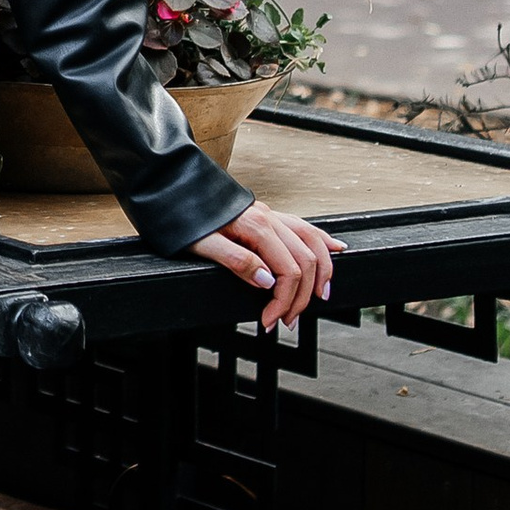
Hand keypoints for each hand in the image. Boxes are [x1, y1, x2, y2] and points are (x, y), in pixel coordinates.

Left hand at [192, 200, 341, 333]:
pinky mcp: (267, 216)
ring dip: (321, 271)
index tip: (269, 320)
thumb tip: (268, 281)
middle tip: (288, 320)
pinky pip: (304, 228)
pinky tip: (336, 249)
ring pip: (313, 242)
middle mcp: (270, 219)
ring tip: (320, 296)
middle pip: (306, 260)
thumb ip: (237, 261)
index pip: (287, 271)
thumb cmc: (183, 217)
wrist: (174, 188)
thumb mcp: (203, 244)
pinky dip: (323, 241)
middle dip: (302, 295)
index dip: (283, 300)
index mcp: (257, 227)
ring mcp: (271, 215)